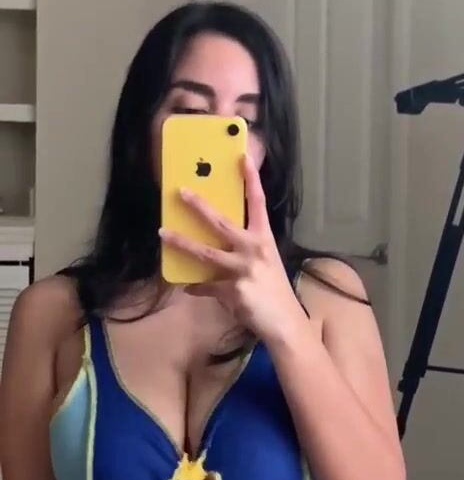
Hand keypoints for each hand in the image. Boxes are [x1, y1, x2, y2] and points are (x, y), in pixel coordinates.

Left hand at [158, 155, 304, 343]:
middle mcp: (254, 250)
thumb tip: (218, 248)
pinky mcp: (233, 291)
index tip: (242, 157)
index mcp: (264, 239)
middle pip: (221, 222)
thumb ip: (244, 252)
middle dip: (199, 206)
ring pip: (205, 253)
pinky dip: (195, 287)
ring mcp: (242, 270)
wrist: (284, 322)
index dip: (251, 179)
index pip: (258, 203)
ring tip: (163, 233)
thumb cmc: (274, 292)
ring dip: (181, 243)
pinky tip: (186, 286)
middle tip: (181, 191)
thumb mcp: (265, 264)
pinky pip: (206, 287)